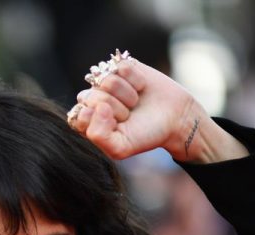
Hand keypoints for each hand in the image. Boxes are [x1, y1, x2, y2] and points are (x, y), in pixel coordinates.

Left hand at [69, 57, 247, 163]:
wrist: (175, 119)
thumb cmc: (145, 135)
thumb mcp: (120, 147)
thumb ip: (98, 136)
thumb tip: (98, 106)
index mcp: (88, 121)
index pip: (79, 115)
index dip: (98, 120)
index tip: (116, 126)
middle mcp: (94, 100)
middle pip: (91, 96)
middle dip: (115, 108)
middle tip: (129, 115)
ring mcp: (107, 82)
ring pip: (106, 80)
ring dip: (126, 94)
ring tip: (135, 102)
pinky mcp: (122, 67)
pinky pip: (121, 67)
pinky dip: (135, 79)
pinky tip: (141, 88)